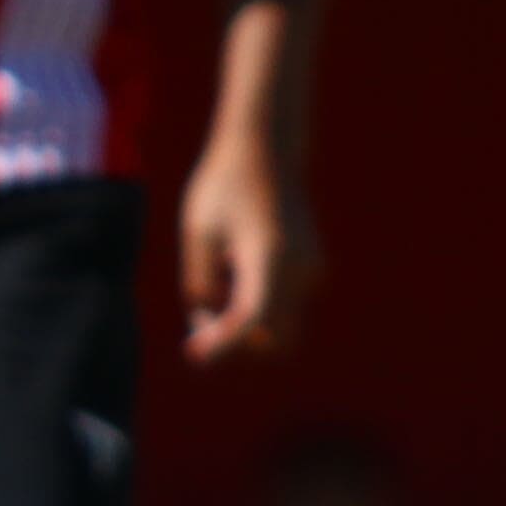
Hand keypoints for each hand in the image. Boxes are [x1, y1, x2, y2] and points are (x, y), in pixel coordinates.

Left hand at [174, 128, 321, 363]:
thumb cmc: (223, 188)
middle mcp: (299, 268)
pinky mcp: (312, 268)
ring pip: (275, 322)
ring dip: (246, 314)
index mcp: (269, 255)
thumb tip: (206, 330)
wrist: (265, 149)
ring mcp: (311, 269)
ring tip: (223, 264)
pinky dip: (257, 297)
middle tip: (203, 304)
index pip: (251, 317)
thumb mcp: (198, 233)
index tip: (194, 355)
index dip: (223, 343)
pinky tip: (240, 255)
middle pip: (271, 338)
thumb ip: (199, 285)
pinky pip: (280, 302)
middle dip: (237, 336)